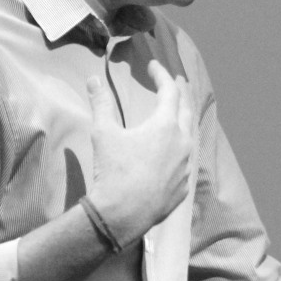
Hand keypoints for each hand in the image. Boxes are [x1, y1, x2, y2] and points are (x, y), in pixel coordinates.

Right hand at [85, 59, 193, 245]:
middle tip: (173, 83)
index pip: (170, 91)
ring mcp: (185, 168)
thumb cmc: (114, 172)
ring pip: (188, 138)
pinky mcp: (182, 188)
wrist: (122, 215)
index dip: (161, 75)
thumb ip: (101, 104)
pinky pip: (184, 164)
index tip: (153, 66)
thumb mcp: (103, 134)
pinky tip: (171, 155)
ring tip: (173, 117)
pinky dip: (178, 152)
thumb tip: (93, 80)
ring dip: (180, 123)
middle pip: (186, 111)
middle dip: (179, 94)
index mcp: (166, 127)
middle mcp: (182, 144)